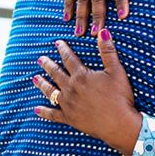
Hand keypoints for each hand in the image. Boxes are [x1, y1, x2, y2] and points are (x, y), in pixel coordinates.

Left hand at [33, 29, 142, 155]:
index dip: (63, 50)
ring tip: (35, 78)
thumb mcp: (116, 71)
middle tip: (40, 59)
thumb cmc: (119, 97)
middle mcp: (71, 89)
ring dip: (42, 84)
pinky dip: (44, 112)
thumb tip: (103, 31)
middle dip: (48, 65)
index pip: (69, 59)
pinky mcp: (69, 118)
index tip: (57, 43)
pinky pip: (53, 114)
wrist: (119, 124)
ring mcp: (68, 104)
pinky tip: (36, 109)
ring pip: (51, 92)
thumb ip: (107, 51)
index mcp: (81, 76)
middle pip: (56, 74)